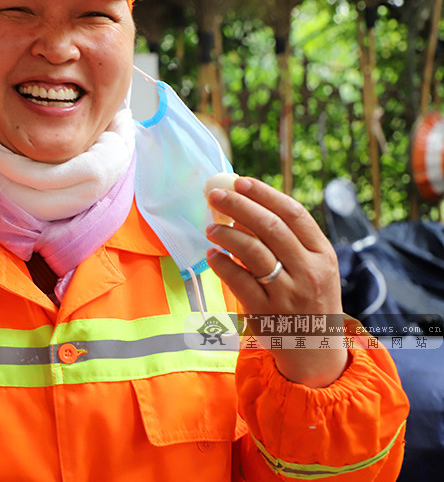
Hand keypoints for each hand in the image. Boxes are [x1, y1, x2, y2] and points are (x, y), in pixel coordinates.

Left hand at [204, 176, 347, 387]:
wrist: (314, 351)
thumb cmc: (307, 299)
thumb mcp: (311, 268)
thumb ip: (286, 241)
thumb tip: (242, 210)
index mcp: (323, 254)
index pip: (294, 213)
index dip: (265, 194)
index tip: (240, 181)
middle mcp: (309, 272)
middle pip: (271, 227)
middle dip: (239, 206)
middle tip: (215, 195)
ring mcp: (288, 293)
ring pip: (253, 252)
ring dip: (226, 234)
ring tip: (209, 228)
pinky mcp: (266, 312)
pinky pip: (238, 281)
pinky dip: (221, 264)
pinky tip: (212, 256)